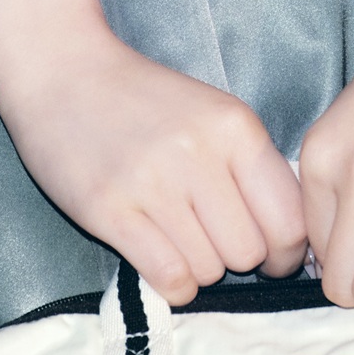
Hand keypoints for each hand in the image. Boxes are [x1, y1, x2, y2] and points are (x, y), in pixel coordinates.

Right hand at [0, 22, 306, 301]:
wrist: (62, 70)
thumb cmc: (142, 98)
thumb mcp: (213, 113)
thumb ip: (251, 166)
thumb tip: (291, 237)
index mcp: (235, 127)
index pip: (290, 220)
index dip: (288, 252)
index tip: (273, 257)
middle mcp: (199, 154)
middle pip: (250, 252)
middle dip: (237, 259)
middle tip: (213, 242)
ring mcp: (153, 182)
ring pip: (210, 270)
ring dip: (199, 267)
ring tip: (178, 238)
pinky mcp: (109, 209)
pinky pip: (169, 278)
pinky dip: (173, 284)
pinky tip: (160, 259)